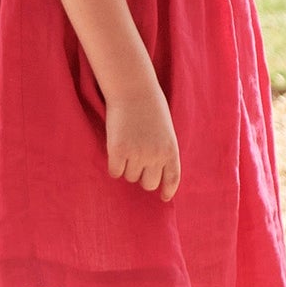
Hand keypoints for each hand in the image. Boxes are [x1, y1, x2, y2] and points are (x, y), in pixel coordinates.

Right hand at [105, 86, 180, 202]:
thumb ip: (162, 151)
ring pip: (130, 176)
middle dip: (142, 176)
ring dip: (127, 167)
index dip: (168, 190)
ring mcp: (136, 154)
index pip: (171, 179)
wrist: (133, 89)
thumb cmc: (150, 107)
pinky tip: (115, 151)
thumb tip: (154, 174)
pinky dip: (114, 166)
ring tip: (127, 146)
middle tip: (137, 163)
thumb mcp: (166, 131)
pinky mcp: (117, 151)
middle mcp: (155, 156)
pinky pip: (115, 171)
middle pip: (148, 183)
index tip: (164, 197)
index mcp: (170, 150)